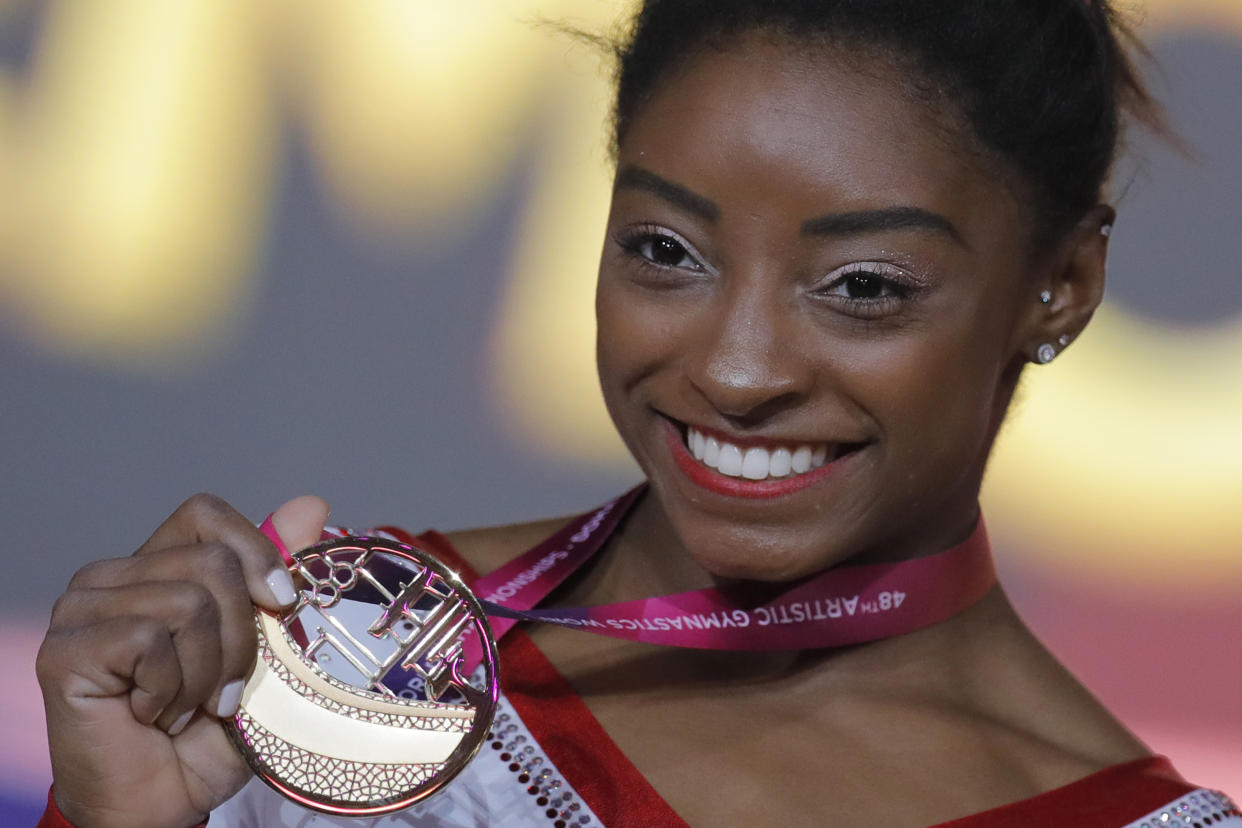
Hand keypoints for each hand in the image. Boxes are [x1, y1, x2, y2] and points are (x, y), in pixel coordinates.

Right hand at [37, 493, 328, 827]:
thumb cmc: (208, 732)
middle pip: (211, 562)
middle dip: (242, 637)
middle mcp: (111, 577)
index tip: (281, 603)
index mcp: (156, 566)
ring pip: (188, 603)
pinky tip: (155, 715)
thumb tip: (310, 505)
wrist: (162, 804)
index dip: (254, 551)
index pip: (205, 514)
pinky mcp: (65, 649)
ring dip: (207, 673)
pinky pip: (150, 641)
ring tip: (187, 707)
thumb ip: (276, 575)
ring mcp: (80, 609)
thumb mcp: (264, 650)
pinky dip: (172, 689)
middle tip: (224, 691)